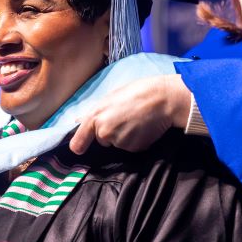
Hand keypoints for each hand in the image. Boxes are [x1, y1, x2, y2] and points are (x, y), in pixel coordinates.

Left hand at [69, 75, 191, 153]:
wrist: (163, 98)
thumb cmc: (138, 92)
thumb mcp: (112, 97)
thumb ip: (96, 112)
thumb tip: (78, 120)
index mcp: (95, 116)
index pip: (78, 142)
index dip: (79, 145)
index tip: (80, 148)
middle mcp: (104, 132)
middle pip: (102, 140)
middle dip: (111, 132)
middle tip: (126, 117)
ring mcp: (119, 141)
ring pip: (118, 143)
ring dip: (126, 136)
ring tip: (137, 120)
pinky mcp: (134, 148)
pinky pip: (132, 147)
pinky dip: (137, 140)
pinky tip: (144, 127)